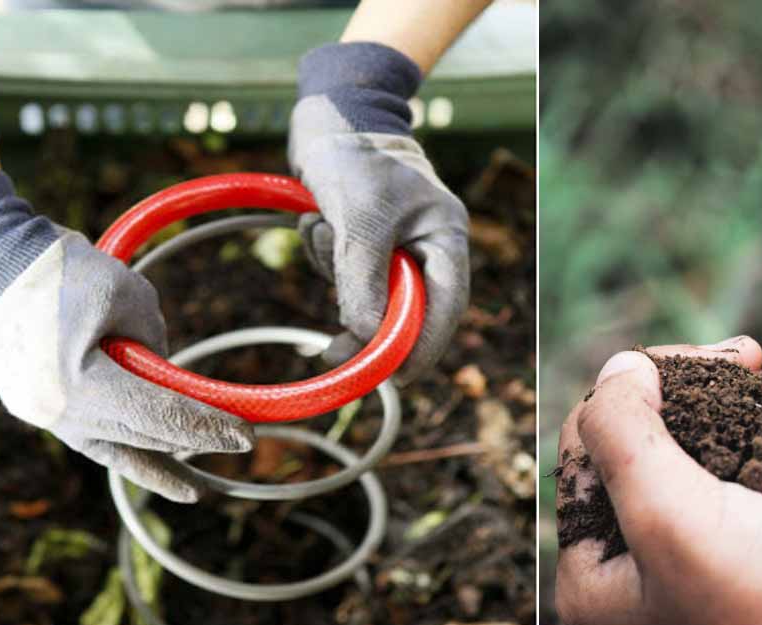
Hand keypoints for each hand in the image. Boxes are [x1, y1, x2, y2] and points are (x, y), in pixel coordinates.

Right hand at [0, 169, 253, 501]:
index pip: (158, 415)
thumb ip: (156, 344)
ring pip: (119, 449)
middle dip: (195, 440)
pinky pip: (98, 443)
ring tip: (197, 489)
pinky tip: (161, 477)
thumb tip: (171, 381)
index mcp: (77, 383)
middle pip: (143, 435)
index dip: (206, 427)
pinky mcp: (45, 412)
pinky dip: (131, 458)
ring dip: (162, 465)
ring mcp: (47, 417)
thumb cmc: (62, 272)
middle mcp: (59, 412)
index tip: (246, 436)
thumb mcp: (128, 297)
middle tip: (242, 444)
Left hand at [289, 42, 469, 382]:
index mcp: (445, 238)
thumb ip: (364, 278)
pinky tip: (317, 218)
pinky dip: (325, 254)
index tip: (394, 378)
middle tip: (332, 351)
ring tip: (322, 224)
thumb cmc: (354, 152)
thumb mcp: (359, 216)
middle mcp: (426, 247)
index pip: (445, 308)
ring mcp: (395, 246)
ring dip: (335, 272)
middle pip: (406, 311)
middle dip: (367, 322)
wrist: (327, 110)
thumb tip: (366, 337)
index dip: (423, 348)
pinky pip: (344, 273)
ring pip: (368, 293)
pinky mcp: (363, 242)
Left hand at [556, 342, 761, 624]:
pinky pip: (742, 495)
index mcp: (591, 581)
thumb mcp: (670, 513)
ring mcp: (695, 585)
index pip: (586, 452)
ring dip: (728, 413)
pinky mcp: (754, 581)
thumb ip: (624, 434)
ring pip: (696, 470)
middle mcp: (634, 585)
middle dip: (689, 396)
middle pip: (638, 459)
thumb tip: (616, 368)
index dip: (635, 388)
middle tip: (745, 356)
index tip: (706, 357)